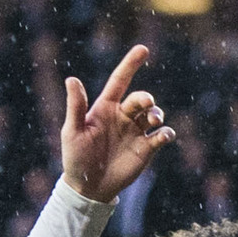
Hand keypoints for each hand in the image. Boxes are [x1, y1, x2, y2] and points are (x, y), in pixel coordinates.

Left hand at [60, 44, 173, 202]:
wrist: (88, 187)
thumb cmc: (76, 157)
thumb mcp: (72, 131)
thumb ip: (75, 106)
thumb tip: (72, 79)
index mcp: (105, 108)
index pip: (120, 80)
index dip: (131, 64)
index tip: (143, 49)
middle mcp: (123, 116)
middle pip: (140, 99)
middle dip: (145, 98)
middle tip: (147, 103)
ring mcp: (136, 132)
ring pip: (153, 115)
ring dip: (156, 114)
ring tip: (153, 122)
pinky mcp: (146, 149)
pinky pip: (161, 137)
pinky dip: (166, 134)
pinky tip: (163, 136)